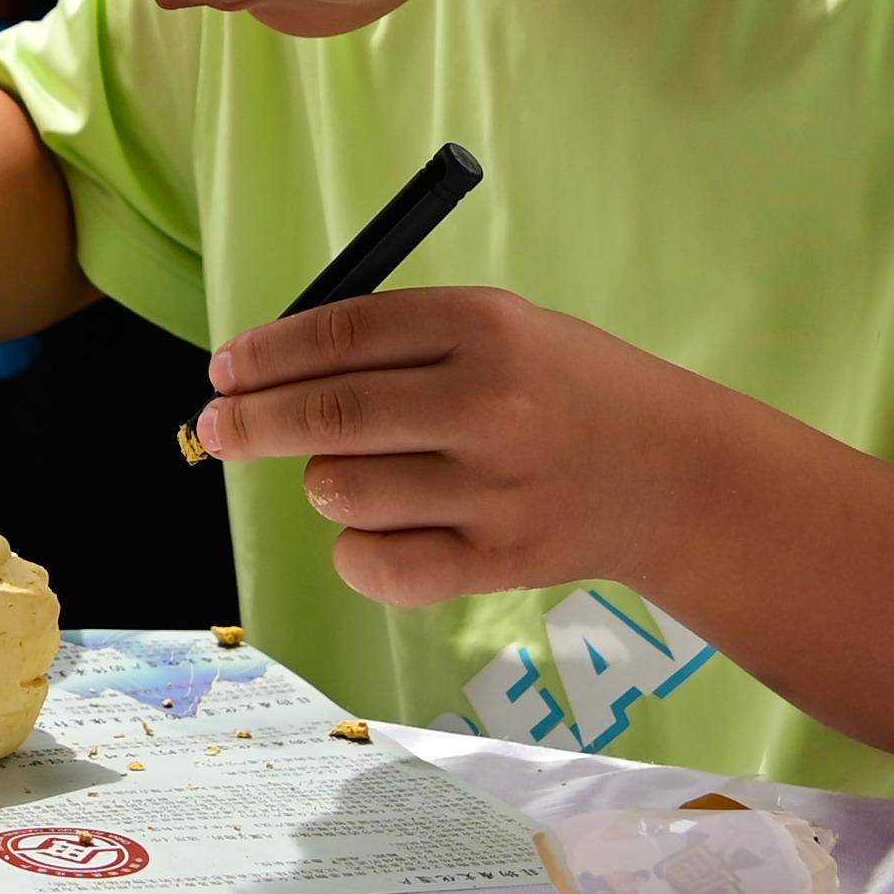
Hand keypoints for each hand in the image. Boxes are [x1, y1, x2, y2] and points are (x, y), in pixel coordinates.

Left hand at [184, 286, 713, 603]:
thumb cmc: (564, 390)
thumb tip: (265, 369)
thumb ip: (393, 341)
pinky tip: (378, 529)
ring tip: (363, 474)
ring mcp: (495, 490)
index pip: (337, 336)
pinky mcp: (499, 562)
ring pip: (339, 492)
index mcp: (484, 327)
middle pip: (324, 416)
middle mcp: (488, 406)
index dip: (264, 355)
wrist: (678, 473)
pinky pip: (376, 565)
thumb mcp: (500, 328)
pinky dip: (357, 552)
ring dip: (325, 484)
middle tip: (215, 428)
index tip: (224, 370)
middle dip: (248, 422)